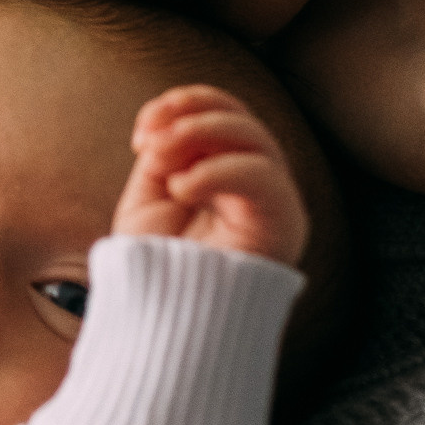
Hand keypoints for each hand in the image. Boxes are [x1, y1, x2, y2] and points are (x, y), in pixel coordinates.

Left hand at [112, 85, 308, 267]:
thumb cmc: (158, 264)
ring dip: (200, 133)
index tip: (142, 128)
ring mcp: (273, 202)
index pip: (224, 113)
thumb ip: (165, 155)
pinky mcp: (282, 224)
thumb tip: (168, 130)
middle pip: (241, 118)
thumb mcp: (152, 197)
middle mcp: (258, 184)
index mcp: (229, 174)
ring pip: (255, 136)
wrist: (164, 321)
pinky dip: (217, 169)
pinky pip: (262, 175)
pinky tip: (181, 187)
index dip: (184, 104)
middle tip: (147, 143)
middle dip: (188, 117)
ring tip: (160, 160)